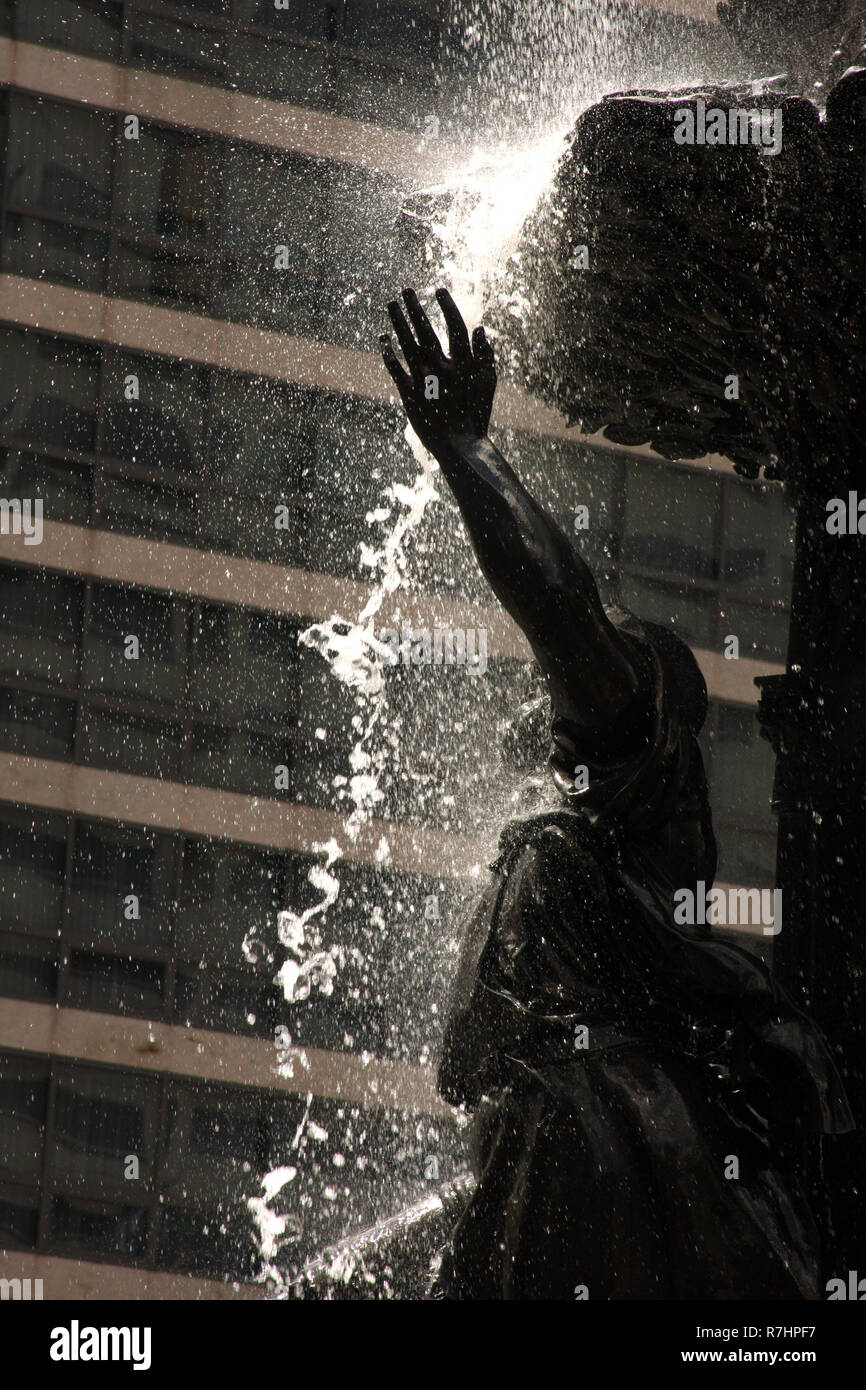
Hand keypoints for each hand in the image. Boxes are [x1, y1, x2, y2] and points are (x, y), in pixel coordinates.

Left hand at [380, 287, 496, 458]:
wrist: (458, 445)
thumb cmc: (475, 415)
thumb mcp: (487, 384)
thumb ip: (485, 356)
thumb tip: (479, 329)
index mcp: (461, 363)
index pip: (453, 326)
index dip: (447, 306)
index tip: (439, 290)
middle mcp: (440, 368)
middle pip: (424, 329)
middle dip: (415, 307)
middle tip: (406, 290)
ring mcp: (422, 381)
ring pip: (406, 344)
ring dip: (397, 322)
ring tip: (390, 304)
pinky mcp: (408, 394)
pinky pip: (395, 368)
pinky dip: (388, 352)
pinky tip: (382, 339)